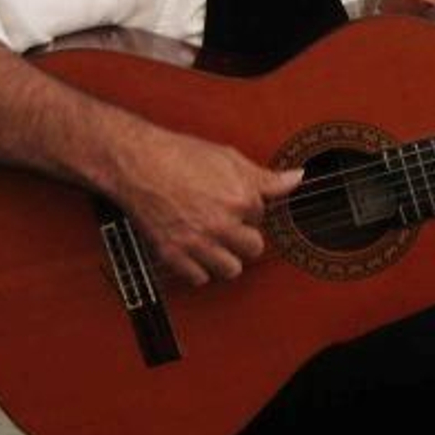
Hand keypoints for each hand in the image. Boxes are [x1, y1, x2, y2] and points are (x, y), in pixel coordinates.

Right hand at [109, 125, 302, 286]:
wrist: (137, 163)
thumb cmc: (179, 156)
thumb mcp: (228, 158)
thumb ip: (265, 177)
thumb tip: (296, 178)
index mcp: (240, 200)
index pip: (260, 217)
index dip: (247, 209)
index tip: (232, 202)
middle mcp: (222, 225)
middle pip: (253, 248)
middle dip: (243, 237)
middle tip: (227, 225)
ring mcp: (198, 242)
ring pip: (231, 269)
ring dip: (225, 258)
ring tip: (214, 241)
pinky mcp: (174, 254)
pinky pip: (199, 278)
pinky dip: (198, 268)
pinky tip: (194, 250)